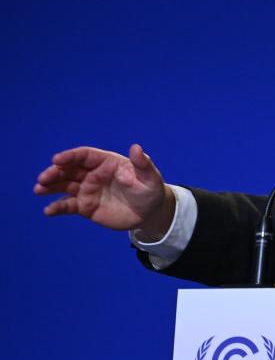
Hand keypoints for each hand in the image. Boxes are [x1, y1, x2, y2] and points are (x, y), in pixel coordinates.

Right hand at [34, 144, 174, 240]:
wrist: (149, 212)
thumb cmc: (150, 189)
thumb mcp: (150, 177)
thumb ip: (142, 163)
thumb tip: (136, 148)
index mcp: (106, 162)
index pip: (84, 156)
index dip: (70, 156)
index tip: (57, 160)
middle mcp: (93, 174)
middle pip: (69, 170)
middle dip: (55, 172)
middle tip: (43, 178)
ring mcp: (87, 190)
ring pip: (64, 186)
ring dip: (50, 186)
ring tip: (39, 189)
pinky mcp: (85, 206)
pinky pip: (68, 205)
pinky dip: (57, 207)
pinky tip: (48, 211)